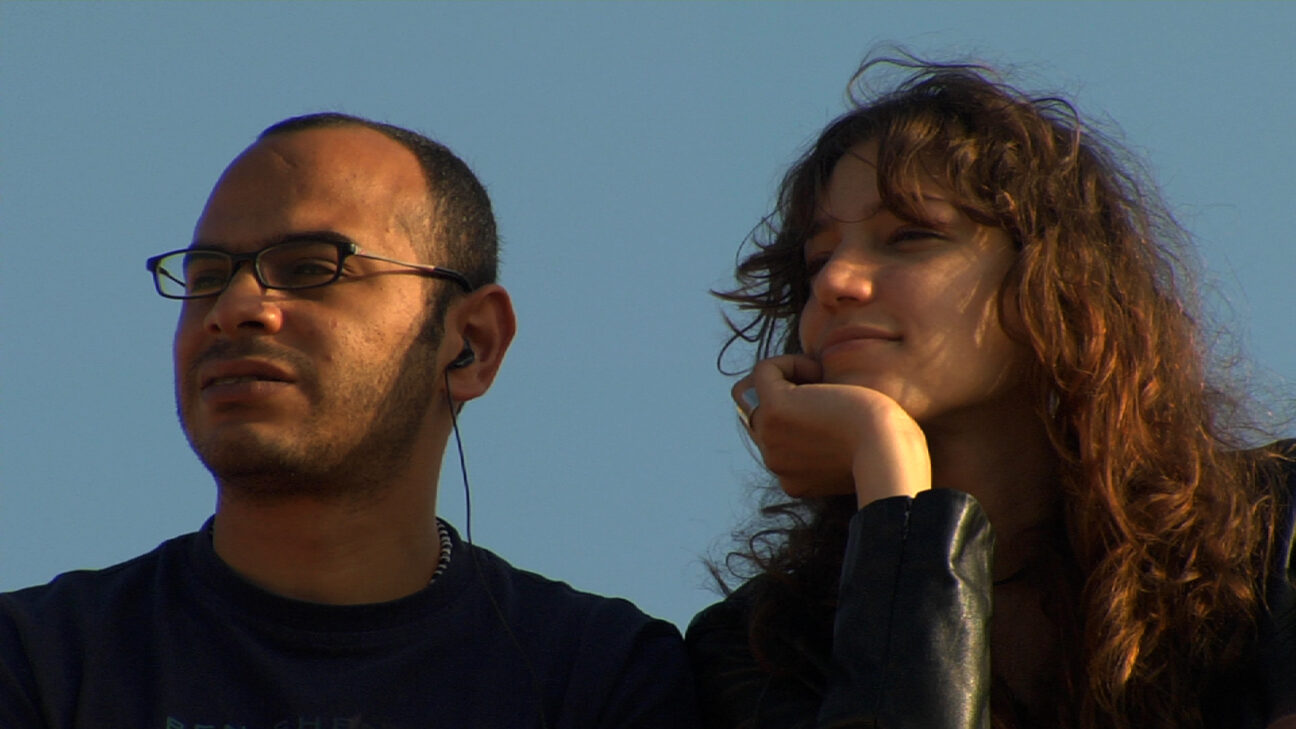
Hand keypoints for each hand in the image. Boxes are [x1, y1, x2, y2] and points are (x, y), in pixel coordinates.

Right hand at [733, 355, 931, 507]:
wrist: (888, 452)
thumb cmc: (888, 451)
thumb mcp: (855, 452)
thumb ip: (830, 443)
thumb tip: (821, 410)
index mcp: (792, 480)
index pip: (779, 439)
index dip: (800, 417)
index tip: (833, 413)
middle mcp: (774, 462)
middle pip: (767, 414)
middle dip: (793, 397)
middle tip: (830, 394)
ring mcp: (769, 438)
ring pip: (762, 392)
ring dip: (794, 379)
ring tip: (827, 385)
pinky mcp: (774, 410)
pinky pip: (765, 372)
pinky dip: (791, 362)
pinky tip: (820, 373)